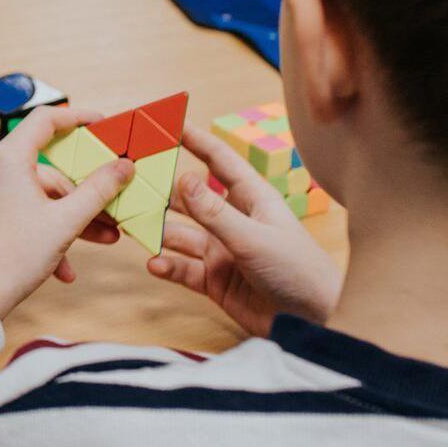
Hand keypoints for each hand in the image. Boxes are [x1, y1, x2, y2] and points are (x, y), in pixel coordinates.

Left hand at [0, 106, 134, 318]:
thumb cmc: (14, 257)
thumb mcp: (66, 221)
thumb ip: (99, 190)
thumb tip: (124, 166)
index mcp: (7, 158)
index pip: (46, 120)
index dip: (78, 118)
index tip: (103, 125)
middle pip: (49, 168)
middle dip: (85, 192)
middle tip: (115, 204)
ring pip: (39, 196)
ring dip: (71, 218)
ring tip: (103, 239)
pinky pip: (23, 213)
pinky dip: (46, 233)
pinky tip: (65, 269)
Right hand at [146, 125, 342, 336]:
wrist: (315, 323)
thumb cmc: (299, 273)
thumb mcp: (253, 238)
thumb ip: (214, 213)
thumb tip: (182, 179)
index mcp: (254, 201)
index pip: (221, 163)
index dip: (197, 141)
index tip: (170, 123)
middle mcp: (235, 222)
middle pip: (192, 200)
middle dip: (164, 192)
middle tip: (132, 182)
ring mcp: (224, 252)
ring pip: (181, 235)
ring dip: (159, 233)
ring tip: (133, 228)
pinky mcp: (216, 281)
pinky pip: (183, 268)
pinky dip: (168, 266)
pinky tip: (155, 264)